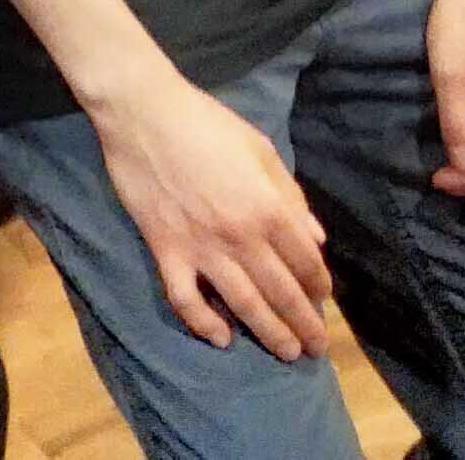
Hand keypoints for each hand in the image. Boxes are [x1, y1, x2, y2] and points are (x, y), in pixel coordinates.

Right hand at [88, 71, 331, 361]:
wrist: (142, 112)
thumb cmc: (206, 123)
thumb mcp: (261, 151)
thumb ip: (291, 197)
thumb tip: (315, 239)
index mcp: (269, 207)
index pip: (306, 262)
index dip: (319, 287)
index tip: (322, 299)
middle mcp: (240, 235)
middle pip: (282, 292)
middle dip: (304, 325)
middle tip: (315, 349)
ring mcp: (201, 246)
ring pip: (243, 304)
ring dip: (269, 334)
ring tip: (286, 353)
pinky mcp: (165, 249)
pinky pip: (185, 298)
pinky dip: (203, 324)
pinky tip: (221, 339)